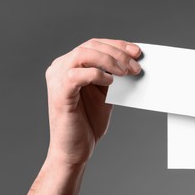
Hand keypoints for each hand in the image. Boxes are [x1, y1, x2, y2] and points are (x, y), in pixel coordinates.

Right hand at [45, 38, 141, 165]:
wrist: (75, 150)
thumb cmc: (88, 122)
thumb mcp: (105, 94)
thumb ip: (113, 77)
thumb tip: (132, 63)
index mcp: (71, 65)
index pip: (95, 44)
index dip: (118, 45)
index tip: (137, 52)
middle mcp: (60, 68)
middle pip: (91, 46)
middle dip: (118, 53)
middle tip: (136, 67)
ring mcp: (57, 79)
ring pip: (83, 54)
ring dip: (109, 61)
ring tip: (125, 72)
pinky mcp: (59, 94)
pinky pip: (76, 75)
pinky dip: (96, 74)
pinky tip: (110, 81)